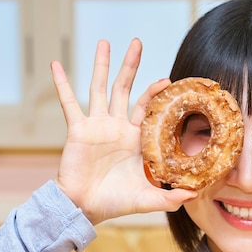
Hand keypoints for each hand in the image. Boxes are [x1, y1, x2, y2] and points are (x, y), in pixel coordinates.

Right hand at [51, 39, 196, 224]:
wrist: (84, 208)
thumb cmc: (115, 202)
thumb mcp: (147, 199)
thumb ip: (170, 197)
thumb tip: (195, 194)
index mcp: (135, 138)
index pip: (147, 108)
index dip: (155, 93)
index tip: (168, 80)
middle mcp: (117, 126)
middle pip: (125, 88)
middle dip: (130, 66)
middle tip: (137, 42)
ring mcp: (97, 125)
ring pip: (100, 88)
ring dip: (102, 65)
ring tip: (105, 42)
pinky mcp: (78, 129)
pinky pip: (68, 103)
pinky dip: (61, 84)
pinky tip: (55, 64)